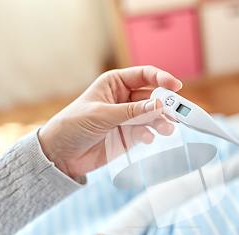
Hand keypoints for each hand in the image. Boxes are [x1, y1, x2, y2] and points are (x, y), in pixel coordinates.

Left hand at [39, 66, 182, 178]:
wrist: (60, 155)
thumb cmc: (72, 126)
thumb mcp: (102, 115)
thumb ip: (132, 112)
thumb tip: (158, 106)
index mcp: (115, 84)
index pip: (144, 76)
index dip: (161, 78)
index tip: (175, 86)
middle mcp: (124, 99)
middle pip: (153, 97)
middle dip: (165, 105)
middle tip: (178, 113)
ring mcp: (128, 118)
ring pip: (153, 116)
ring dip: (162, 122)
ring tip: (167, 130)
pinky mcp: (130, 136)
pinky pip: (147, 132)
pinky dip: (150, 135)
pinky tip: (147, 139)